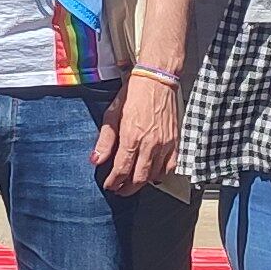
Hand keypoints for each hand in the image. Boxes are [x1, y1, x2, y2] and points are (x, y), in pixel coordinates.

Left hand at [99, 72, 180, 194]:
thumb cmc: (133, 94)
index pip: (121, 169)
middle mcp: (150, 144)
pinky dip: (160, 174)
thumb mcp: (112, 114)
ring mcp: (165, 144)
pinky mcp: (175, 141)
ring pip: (154, 175)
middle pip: (138, 178)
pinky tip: (152, 173)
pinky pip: (170, 166)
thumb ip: (105, 141)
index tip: (109, 185)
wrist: (156, 79)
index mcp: (132, 137)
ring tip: (132, 183)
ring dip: (142, 183)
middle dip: (126, 188)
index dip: (114, 181)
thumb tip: (96, 160)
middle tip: (119, 189)